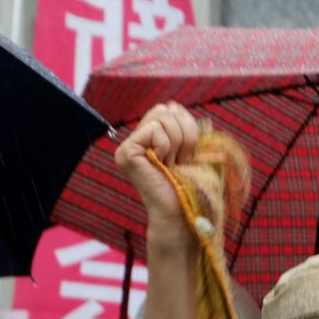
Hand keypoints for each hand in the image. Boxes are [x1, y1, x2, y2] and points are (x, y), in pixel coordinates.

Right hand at [115, 102, 199, 252]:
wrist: (183, 212)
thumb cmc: (192, 186)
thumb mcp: (193, 148)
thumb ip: (184, 125)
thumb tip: (172, 106)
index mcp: (151, 140)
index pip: (170, 109)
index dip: (187, 129)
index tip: (187, 157)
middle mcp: (137, 142)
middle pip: (165, 110)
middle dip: (184, 135)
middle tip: (180, 162)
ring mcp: (128, 148)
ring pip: (162, 117)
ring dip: (178, 143)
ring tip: (172, 166)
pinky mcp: (125, 153)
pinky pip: (154, 130)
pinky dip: (166, 147)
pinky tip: (163, 166)